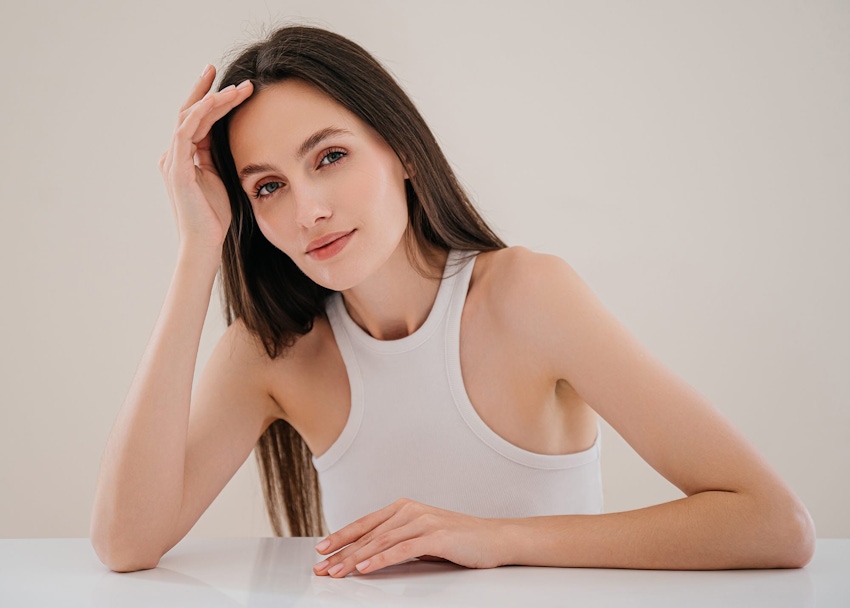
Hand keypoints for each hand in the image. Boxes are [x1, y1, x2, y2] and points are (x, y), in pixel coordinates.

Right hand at [159, 64, 253, 252]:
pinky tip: (219, 102)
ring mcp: (172, 161)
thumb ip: (218, 157)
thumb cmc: (214, 217)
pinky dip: (202, 113)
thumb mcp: (220, 178)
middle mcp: (173, 155)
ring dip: (212, 99)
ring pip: (189, 117)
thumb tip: (228, 135)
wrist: (204, 244)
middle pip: (188, 112)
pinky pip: (187, 132)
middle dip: (204, 89)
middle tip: (219, 68)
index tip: (226, 83)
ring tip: (236, 87)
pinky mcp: (176, 169)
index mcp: (183, 157)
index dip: (208, 100)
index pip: (195, 121)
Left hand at [313, 498, 507, 576]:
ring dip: (355, 558)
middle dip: (342, 552)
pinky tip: (366, 569)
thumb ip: (398, 540)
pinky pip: (402, 549)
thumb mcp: (423, 536)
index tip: (322, 549)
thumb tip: (369, 554)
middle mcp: (411, 511)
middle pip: (369, 534)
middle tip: (322, 567)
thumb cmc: (460, 539)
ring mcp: (424, 521)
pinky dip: (381, 560)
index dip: (342, 536)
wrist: (495, 538)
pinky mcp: (437, 536)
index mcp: (405, 508)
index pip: (366, 524)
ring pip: (381, 542)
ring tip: (337, 571)